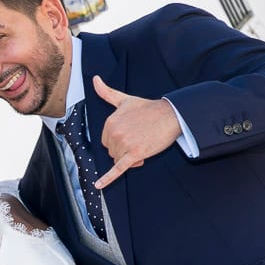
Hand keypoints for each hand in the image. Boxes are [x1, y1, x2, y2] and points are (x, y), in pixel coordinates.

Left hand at [92, 75, 181, 189]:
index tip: (132, 132)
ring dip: (130, 157)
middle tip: (140, 137)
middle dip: (124, 149)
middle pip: (112, 151)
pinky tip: (98, 185)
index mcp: (109, 122)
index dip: (119, 140)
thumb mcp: (124, 100)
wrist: (170, 115)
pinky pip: (118, 169)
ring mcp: (124, 145)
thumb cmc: (148, 108)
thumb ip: (106, 92)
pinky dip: (107, 178)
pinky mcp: (134, 155)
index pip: (106, 141)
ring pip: (118, 160)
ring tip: (143, 144)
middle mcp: (114, 133)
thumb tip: (94, 79)